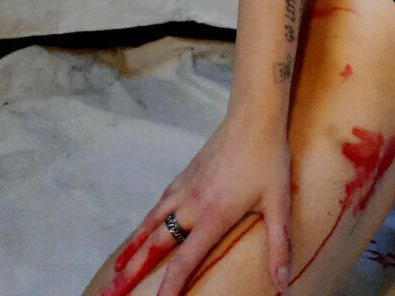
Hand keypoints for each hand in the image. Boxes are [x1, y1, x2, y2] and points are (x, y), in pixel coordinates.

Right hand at [98, 116, 291, 295]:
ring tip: (116, 270)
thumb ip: (279, 246)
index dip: (167, 289)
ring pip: (150, 225)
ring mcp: (185, 188)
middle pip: (154, 246)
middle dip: (130, 274)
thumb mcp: (279, 204)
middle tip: (110, 295)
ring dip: (131, 250)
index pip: (183, 262)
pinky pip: (159, 205)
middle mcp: (192, 205)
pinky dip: (145, 223)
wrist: (253, 117)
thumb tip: (284, 282)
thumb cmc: (268, 158)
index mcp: (213, 216)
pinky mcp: (186, 175)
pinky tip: (142, 230)